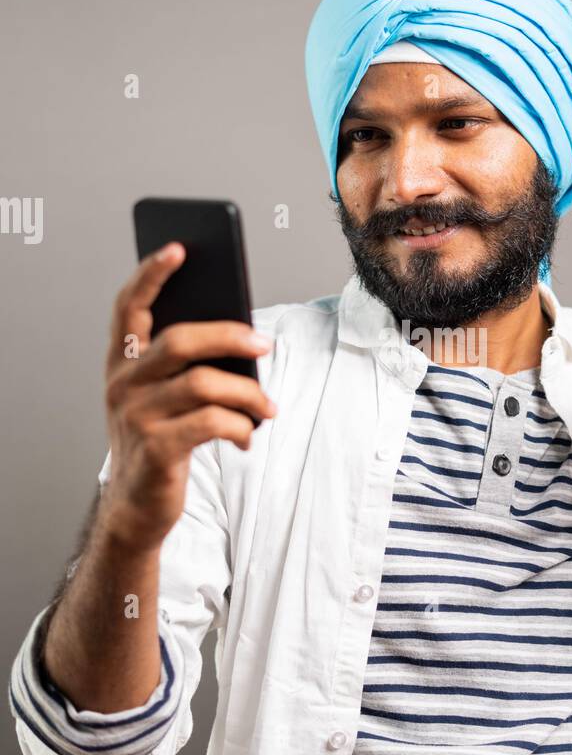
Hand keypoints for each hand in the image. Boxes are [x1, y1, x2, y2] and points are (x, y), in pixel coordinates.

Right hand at [100, 243, 277, 550]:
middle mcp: (122, 384)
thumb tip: (243, 336)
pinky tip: (247, 437)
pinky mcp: (156, 450)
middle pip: (180, 340)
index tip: (179, 247)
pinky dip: (240, 427)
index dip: (151, 274)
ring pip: (204, 384)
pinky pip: (211, 423)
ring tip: (267, 408)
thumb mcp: (163, 397)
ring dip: (247, 393)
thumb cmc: (160, 440)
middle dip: (230, 335)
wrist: (137, 507)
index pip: (128, 306)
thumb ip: (186, 365)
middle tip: (265, 343)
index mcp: (122, 362)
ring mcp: (135, 417)